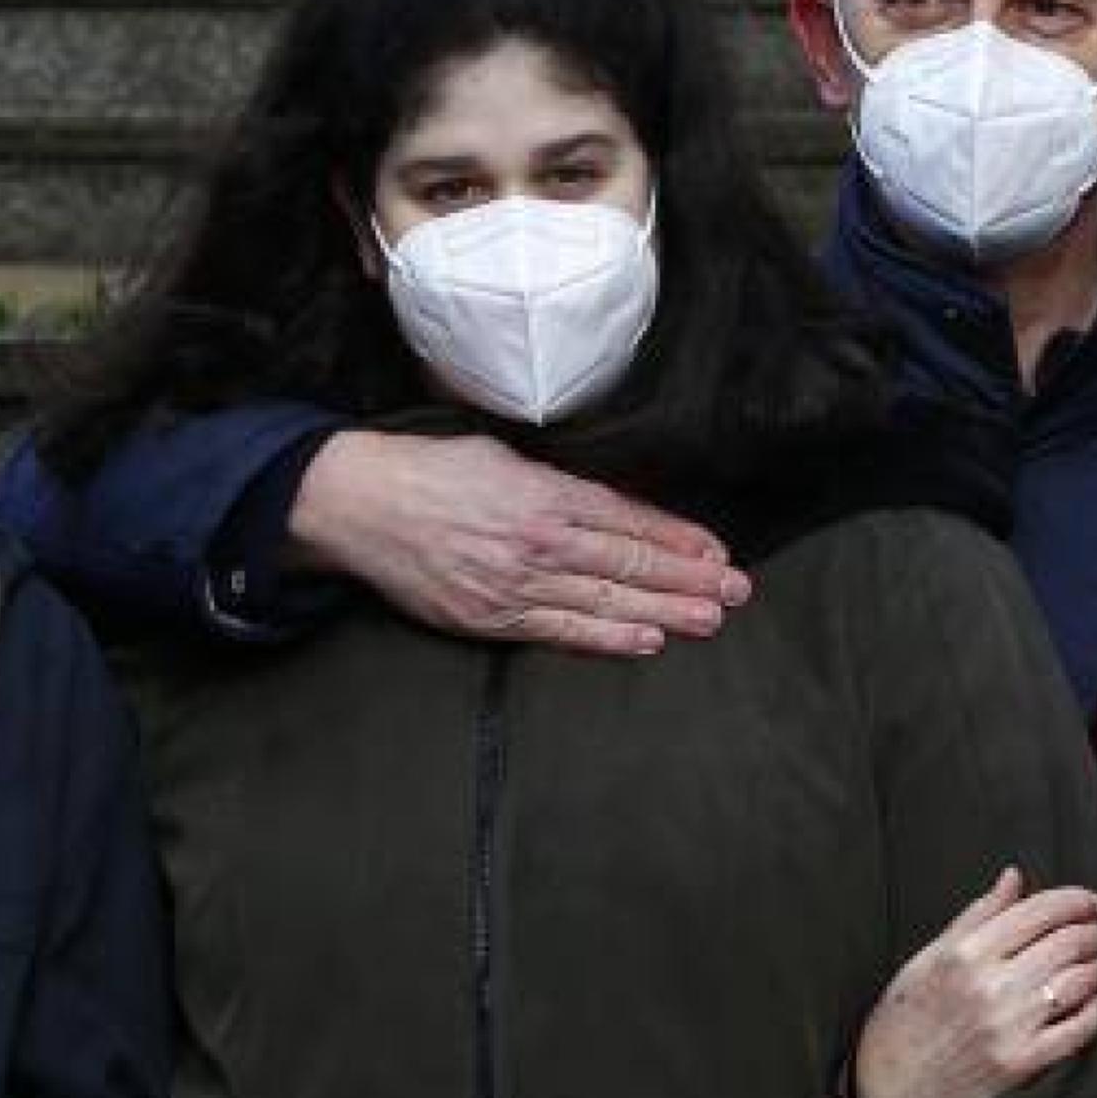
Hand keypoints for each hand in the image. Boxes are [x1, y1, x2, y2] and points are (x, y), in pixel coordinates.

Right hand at [287, 430, 749, 654]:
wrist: (358, 505)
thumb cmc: (429, 471)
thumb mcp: (500, 456)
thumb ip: (555, 482)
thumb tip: (606, 504)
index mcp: (543, 493)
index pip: (627, 520)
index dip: (677, 538)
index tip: (717, 550)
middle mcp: (537, 541)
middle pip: (629, 564)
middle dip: (689, 578)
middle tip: (738, 591)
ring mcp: (515, 585)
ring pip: (606, 602)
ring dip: (665, 612)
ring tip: (711, 619)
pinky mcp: (490, 618)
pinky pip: (560, 632)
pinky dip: (608, 640)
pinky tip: (648, 641)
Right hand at [854, 870, 1096, 1097]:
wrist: (893, 1084)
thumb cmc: (908, 1015)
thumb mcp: (932, 954)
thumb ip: (979, 914)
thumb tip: (1013, 877)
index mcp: (966, 952)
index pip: (1037, 912)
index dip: (1075, 901)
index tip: (1091, 902)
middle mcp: (990, 985)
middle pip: (1064, 944)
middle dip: (1094, 932)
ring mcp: (1008, 1026)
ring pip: (1076, 983)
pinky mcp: (1021, 1064)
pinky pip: (1075, 1033)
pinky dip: (1094, 1013)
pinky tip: (1096, 1003)